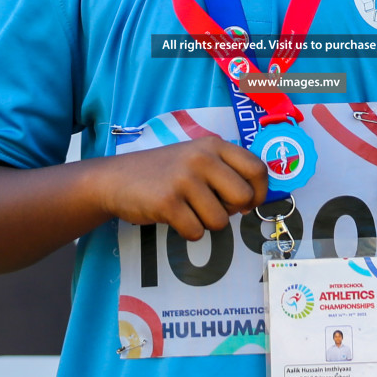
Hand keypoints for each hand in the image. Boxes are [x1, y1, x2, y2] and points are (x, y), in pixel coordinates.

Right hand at [99, 136, 267, 239]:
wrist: (116, 178)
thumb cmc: (164, 171)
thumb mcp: (197, 156)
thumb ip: (226, 170)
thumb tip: (255, 200)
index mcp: (214, 145)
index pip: (257, 169)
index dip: (259, 192)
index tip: (249, 203)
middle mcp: (202, 158)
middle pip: (243, 198)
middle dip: (233, 211)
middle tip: (214, 207)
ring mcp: (184, 179)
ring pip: (220, 220)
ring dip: (207, 223)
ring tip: (189, 209)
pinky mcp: (168, 202)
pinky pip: (196, 232)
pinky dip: (189, 231)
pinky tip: (175, 217)